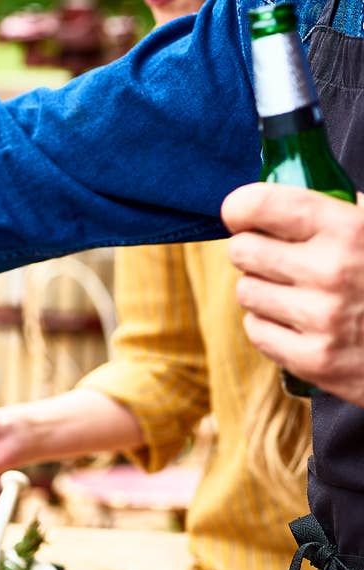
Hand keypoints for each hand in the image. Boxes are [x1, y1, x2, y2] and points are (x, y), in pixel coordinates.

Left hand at [223, 182, 363, 405]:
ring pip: (246, 292)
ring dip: (262, 290)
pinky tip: (299, 321)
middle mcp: (332, 271)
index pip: (263, 205)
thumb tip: (289, 189)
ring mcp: (322, 318)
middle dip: (253, 250)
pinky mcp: (313, 359)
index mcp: (350, 230)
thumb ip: (344, 207)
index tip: (240, 214)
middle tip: (274, 257)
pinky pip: (256, 330)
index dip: (241, 207)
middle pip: (242, 250)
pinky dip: (270, 325)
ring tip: (296, 291)